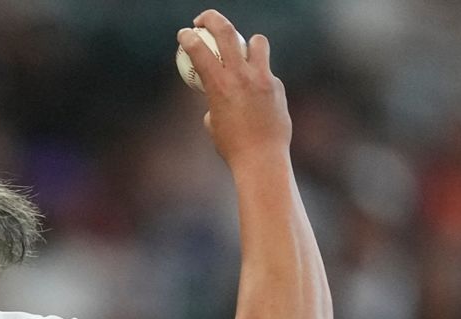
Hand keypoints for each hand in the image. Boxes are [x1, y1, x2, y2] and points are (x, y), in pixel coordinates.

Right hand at [179, 10, 290, 167]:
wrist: (261, 158)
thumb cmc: (231, 146)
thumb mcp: (212, 122)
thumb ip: (214, 101)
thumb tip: (217, 95)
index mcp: (218, 85)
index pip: (199, 50)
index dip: (188, 37)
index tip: (184, 33)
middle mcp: (241, 75)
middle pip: (227, 32)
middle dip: (212, 19)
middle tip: (203, 20)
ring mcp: (262, 78)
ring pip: (257, 42)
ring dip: (248, 42)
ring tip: (243, 52)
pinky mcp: (277, 86)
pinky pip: (266, 72)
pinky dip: (258, 78)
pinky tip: (257, 98)